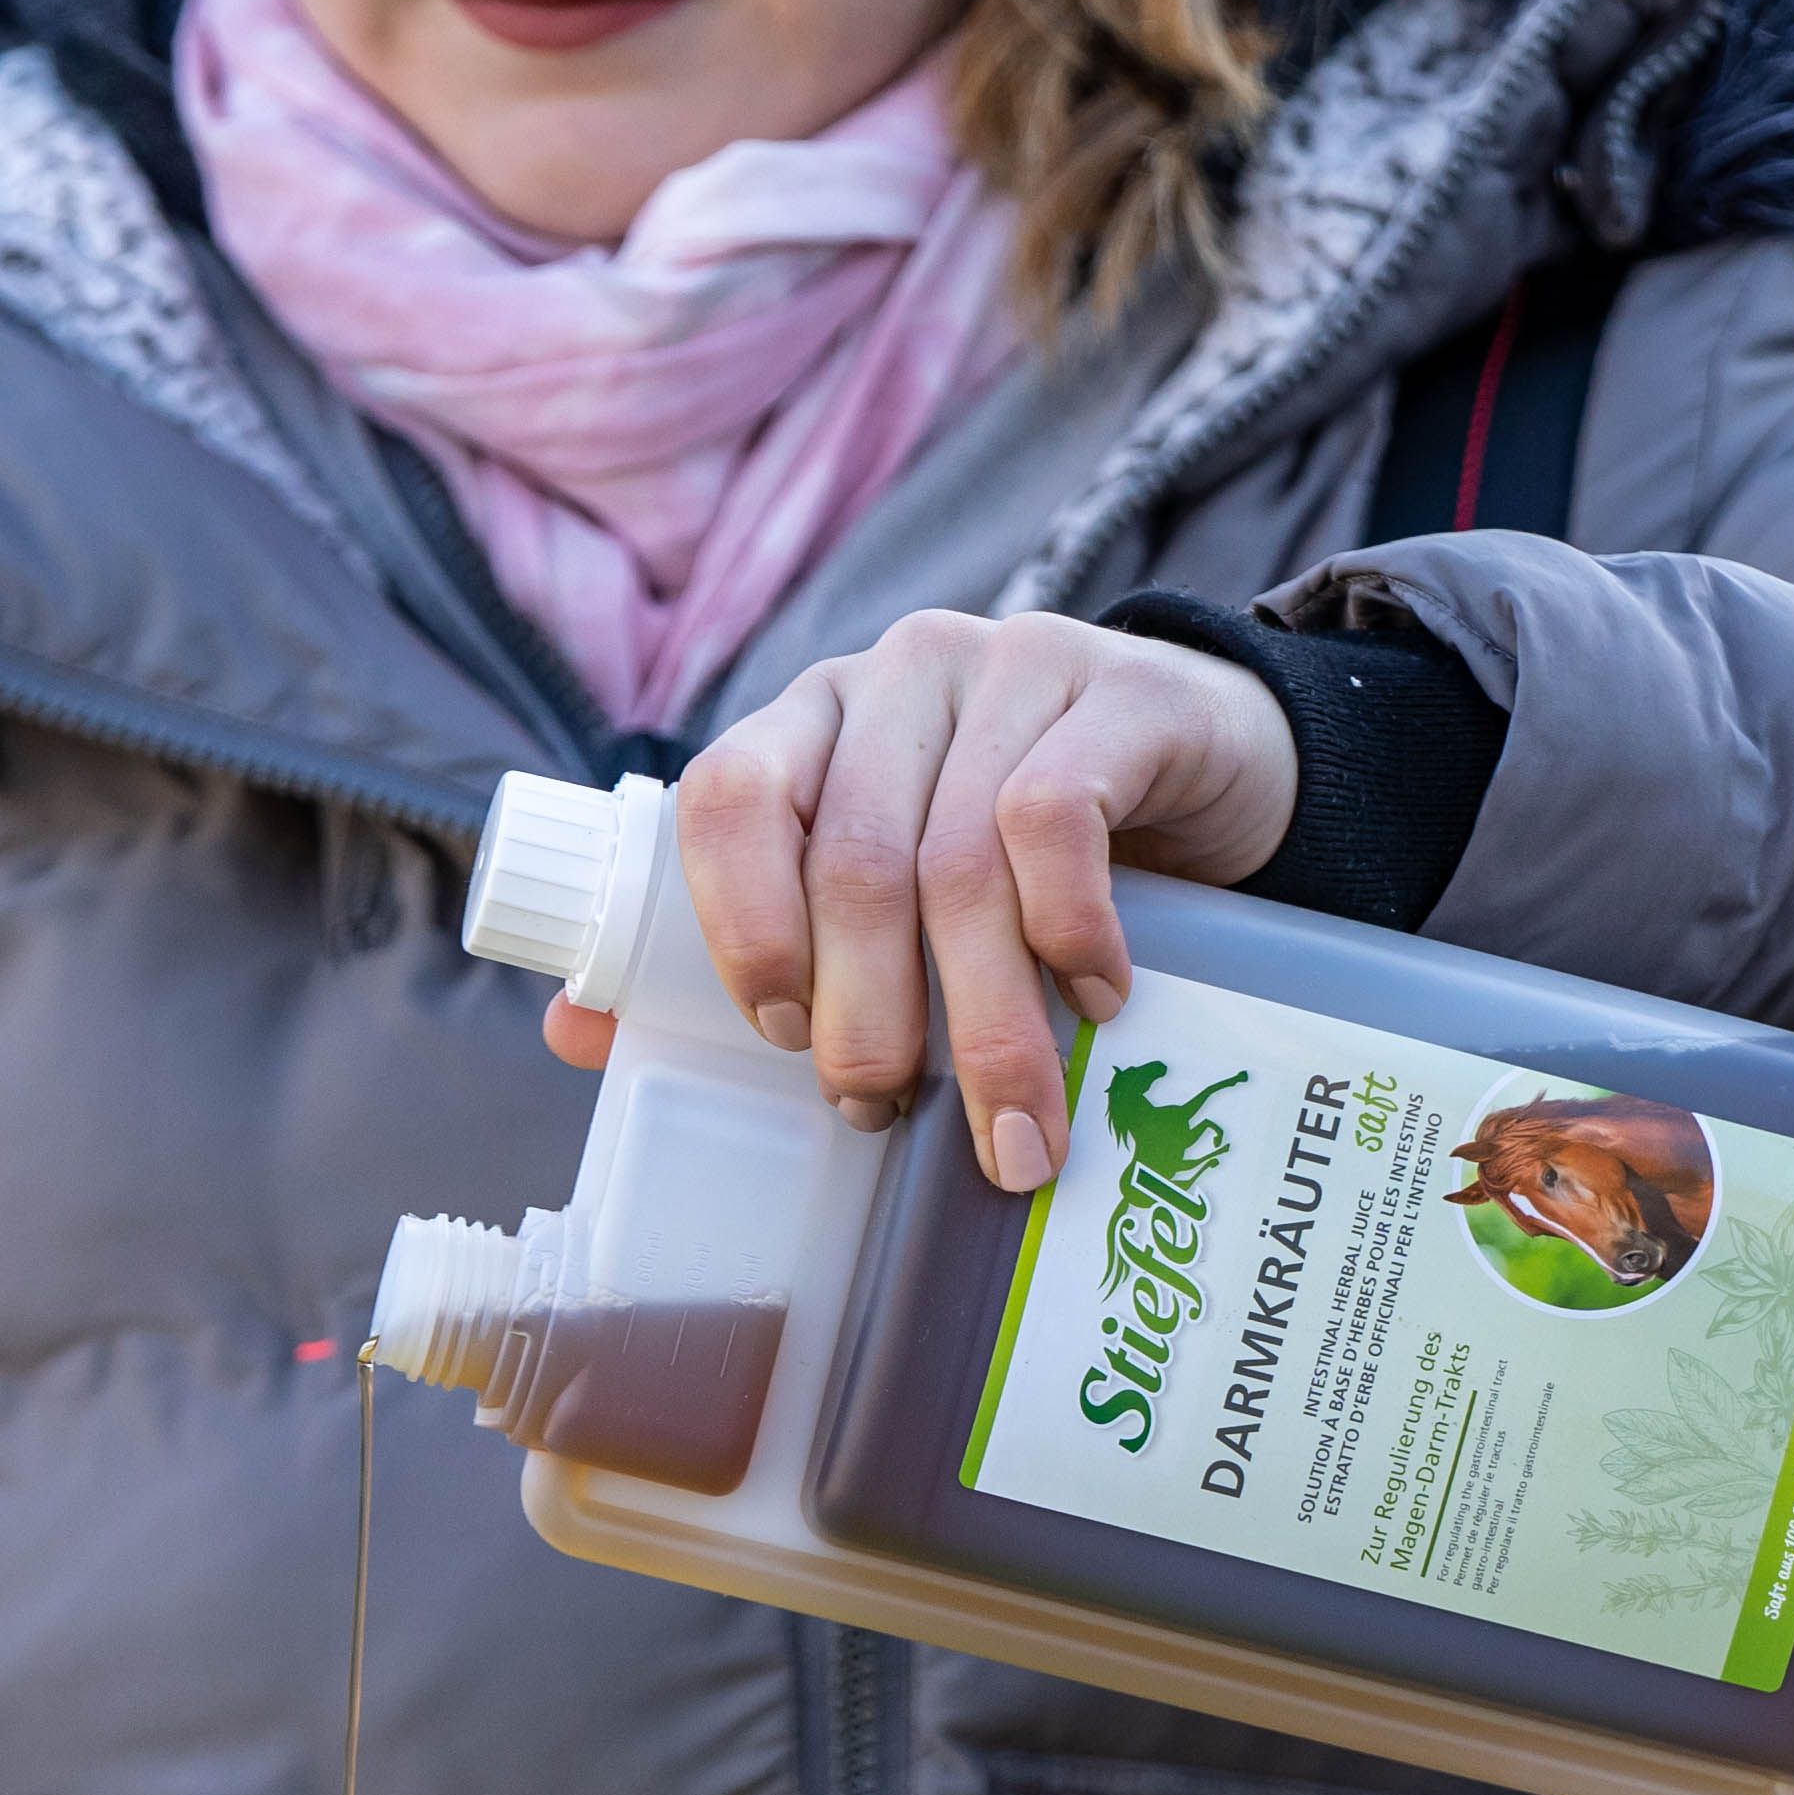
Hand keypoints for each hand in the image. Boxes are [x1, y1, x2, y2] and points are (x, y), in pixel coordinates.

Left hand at [542, 609, 1294, 1194]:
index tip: (784, 1038)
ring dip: (983, 1019)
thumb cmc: (1024, 852)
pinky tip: (1095, 998)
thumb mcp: (895, 882)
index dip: (741, 925)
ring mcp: (1012, 669)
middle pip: (853, 860)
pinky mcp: (1119, 695)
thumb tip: (578, 1036)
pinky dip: (1068, 931)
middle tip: (889, 1116)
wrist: (1215, 761)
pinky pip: (1060, 816)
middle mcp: (899, 678)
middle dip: (868, 1017)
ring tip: (1009, 1126)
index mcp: (812, 720)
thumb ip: (763, 943)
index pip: (728, 796)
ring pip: (960, 861)